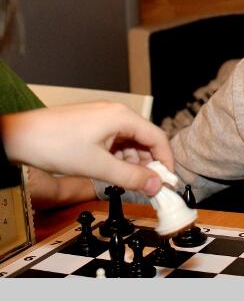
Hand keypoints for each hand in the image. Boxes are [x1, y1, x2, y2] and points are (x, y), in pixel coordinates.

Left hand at [1, 102, 173, 195]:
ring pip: (130, 143)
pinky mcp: (93, 126)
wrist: (17, 138)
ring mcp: (104, 118)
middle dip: (149, 164)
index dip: (166, 161)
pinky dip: (118, 158)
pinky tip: (112, 172)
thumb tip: (156, 185)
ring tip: (127, 182)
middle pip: (145, 140)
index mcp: (122, 117)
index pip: (158, 138)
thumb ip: (131, 177)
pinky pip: (116, 142)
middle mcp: (117, 114)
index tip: (168, 181)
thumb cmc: (53, 144)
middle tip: (149, 187)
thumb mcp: (97, 166)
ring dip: (132, 163)